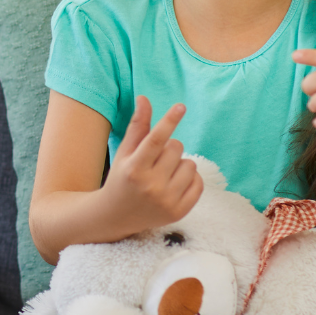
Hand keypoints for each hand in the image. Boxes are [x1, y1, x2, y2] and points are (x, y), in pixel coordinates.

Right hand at [99, 96, 202, 232]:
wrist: (116, 216)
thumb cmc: (121, 178)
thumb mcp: (124, 152)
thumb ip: (137, 126)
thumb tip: (144, 98)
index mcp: (134, 168)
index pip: (155, 140)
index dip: (169, 121)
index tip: (180, 107)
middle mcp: (150, 186)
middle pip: (176, 148)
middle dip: (169, 147)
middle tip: (156, 159)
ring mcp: (166, 201)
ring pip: (190, 164)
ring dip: (180, 163)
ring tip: (165, 172)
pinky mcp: (179, 212)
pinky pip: (199, 183)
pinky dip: (191, 178)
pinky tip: (176, 182)